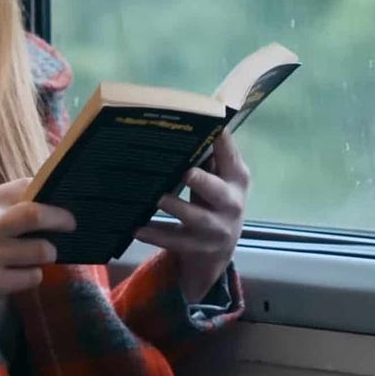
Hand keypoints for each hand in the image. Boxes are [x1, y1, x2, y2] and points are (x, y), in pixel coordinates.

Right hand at [0, 177, 74, 339]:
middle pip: (38, 213)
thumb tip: (48, 200)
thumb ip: (2, 208)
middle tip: (71, 224)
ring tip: (36, 257)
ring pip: (42, 250)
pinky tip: (16, 276)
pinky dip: (32, 277)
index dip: (48, 192)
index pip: (26, 186)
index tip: (59, 201)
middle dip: (62, 219)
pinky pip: (33, 277)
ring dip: (47, 254)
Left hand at [134, 130, 249, 302]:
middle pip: (217, 191)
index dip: (220, 140)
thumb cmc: (214, 202)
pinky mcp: (198, 247)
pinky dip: (156, 234)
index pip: (230, 154)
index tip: (208, 125)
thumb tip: (186, 124)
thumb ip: (209, 157)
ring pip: (197, 218)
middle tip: (185, 172)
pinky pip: (175, 240)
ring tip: (157, 198)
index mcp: (236, 178)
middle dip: (202, 181)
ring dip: (176, 207)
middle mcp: (231, 202)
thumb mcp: (219, 180)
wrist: (219, 252)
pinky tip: (138, 228)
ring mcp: (216, 228)